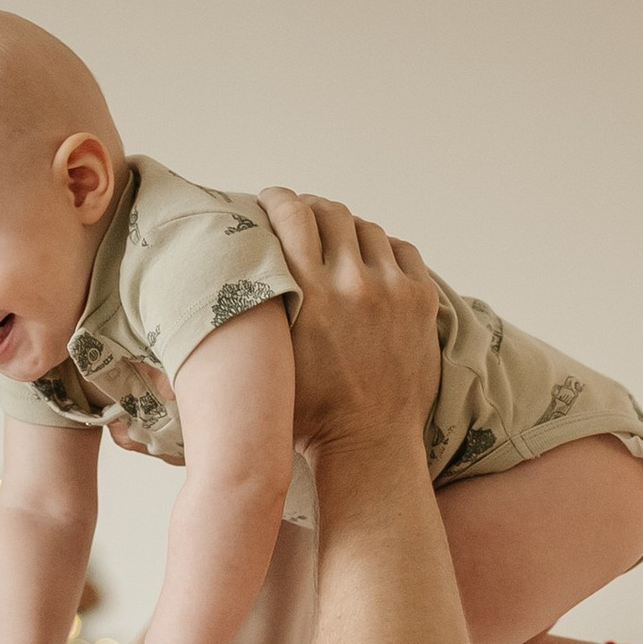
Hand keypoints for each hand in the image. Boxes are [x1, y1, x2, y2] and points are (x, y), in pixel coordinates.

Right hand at [260, 187, 440, 456]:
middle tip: (302, 215)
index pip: (291, 215)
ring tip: (337, 240)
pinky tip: (370, 260)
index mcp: (308, 294)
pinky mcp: (421, 301)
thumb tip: (221, 276)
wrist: (369, 445)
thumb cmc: (306, 413)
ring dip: (348, 228)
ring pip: (367, 228)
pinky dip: (383, 248)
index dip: (278, 198)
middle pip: (330, 212)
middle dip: (312, 207)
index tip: (271, 199)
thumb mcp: (269, 358)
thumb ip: (255, 311)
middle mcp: (352, 284)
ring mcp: (392, 290)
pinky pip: (402, 250)